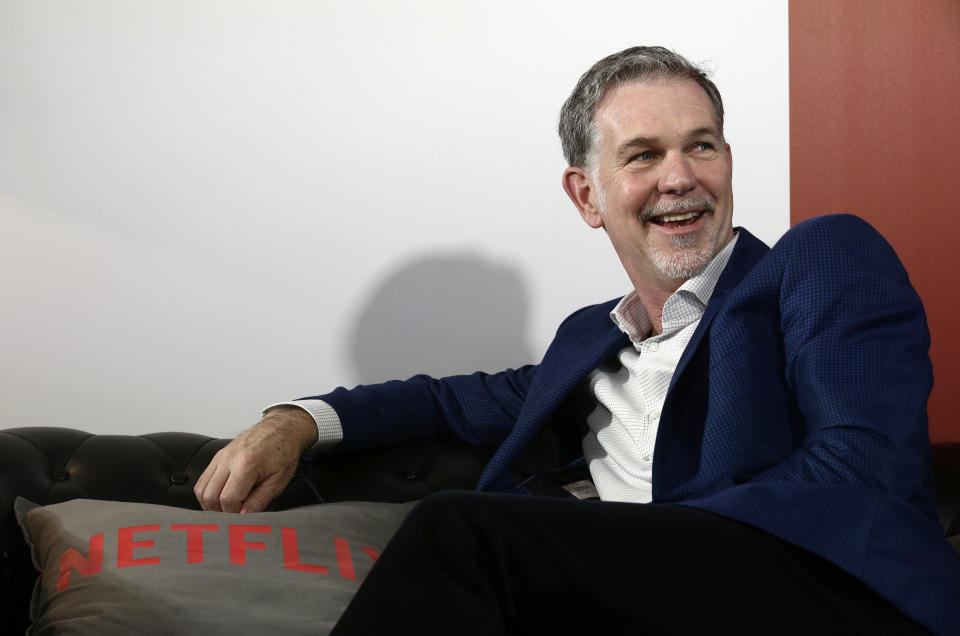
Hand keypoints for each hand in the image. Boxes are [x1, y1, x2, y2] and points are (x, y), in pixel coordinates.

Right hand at [194, 406, 318, 512]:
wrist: (282, 429)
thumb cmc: (284, 451)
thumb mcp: (278, 481)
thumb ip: (259, 501)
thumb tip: (244, 517)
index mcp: (246, 464)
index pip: (228, 499)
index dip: (233, 514)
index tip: (241, 518)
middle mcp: (229, 458)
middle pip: (210, 495)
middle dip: (219, 511)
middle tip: (232, 516)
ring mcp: (221, 456)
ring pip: (201, 488)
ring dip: (210, 504)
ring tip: (226, 508)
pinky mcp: (218, 455)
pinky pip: (204, 478)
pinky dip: (208, 492)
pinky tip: (221, 497)